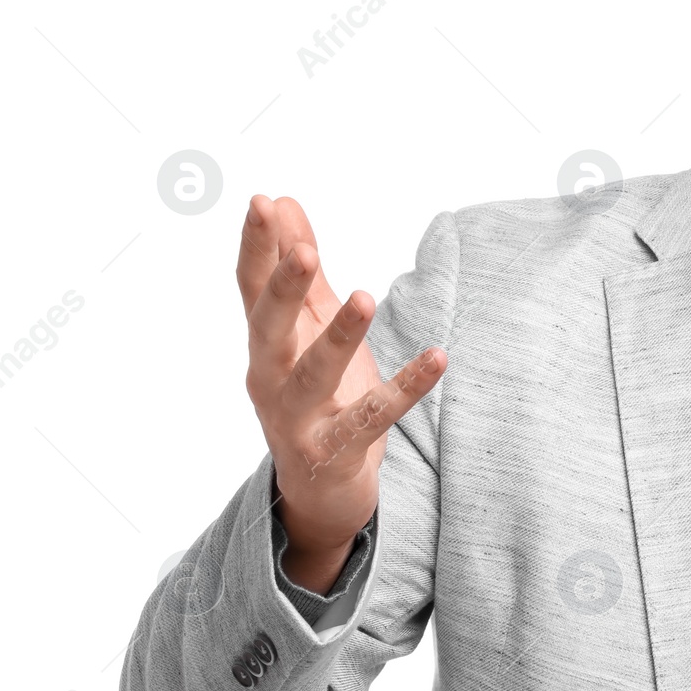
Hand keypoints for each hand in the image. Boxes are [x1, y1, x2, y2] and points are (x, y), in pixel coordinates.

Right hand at [237, 195, 446, 586]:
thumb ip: (300, 270)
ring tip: (365, 297)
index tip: (260, 201)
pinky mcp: (336, 450)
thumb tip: (282, 203)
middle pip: (269, 328)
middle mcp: (270, 379)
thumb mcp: (308, 328)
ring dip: (339, 337)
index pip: (251, 288)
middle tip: (305, 252)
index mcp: (264, 344)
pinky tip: (438, 358)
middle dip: (284, 289)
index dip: (255, 246)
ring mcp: (298, 419)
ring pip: (314, 375)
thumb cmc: (315, 396)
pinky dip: (406, 389)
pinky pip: (373, 417)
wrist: (320, 488)